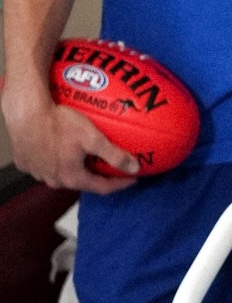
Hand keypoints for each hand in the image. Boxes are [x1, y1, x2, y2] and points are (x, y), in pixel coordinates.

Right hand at [2, 90, 137, 191]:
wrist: (26, 114)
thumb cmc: (59, 124)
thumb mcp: (93, 138)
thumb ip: (114, 155)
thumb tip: (134, 168)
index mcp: (71, 178)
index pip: (102, 188)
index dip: (120, 184)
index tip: (133, 178)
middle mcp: (53, 180)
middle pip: (81, 181)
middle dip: (98, 175)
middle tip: (111, 165)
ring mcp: (37, 172)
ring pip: (62, 174)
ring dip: (76, 167)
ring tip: (87, 155)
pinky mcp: (26, 162)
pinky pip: (46, 165)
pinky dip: (57, 160)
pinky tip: (63, 148)